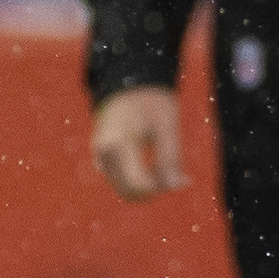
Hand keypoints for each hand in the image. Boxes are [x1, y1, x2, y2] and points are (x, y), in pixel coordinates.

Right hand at [93, 83, 191, 199]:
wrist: (129, 85)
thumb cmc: (151, 101)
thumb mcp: (167, 125)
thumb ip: (171, 158)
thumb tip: (177, 187)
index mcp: (116, 144)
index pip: (136, 185)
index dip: (160, 188)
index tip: (179, 177)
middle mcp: (102, 155)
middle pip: (128, 192)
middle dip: (154, 189)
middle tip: (174, 171)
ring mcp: (100, 159)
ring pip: (125, 190)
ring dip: (147, 186)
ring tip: (164, 164)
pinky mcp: (102, 160)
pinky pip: (122, 181)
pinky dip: (139, 180)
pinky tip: (154, 164)